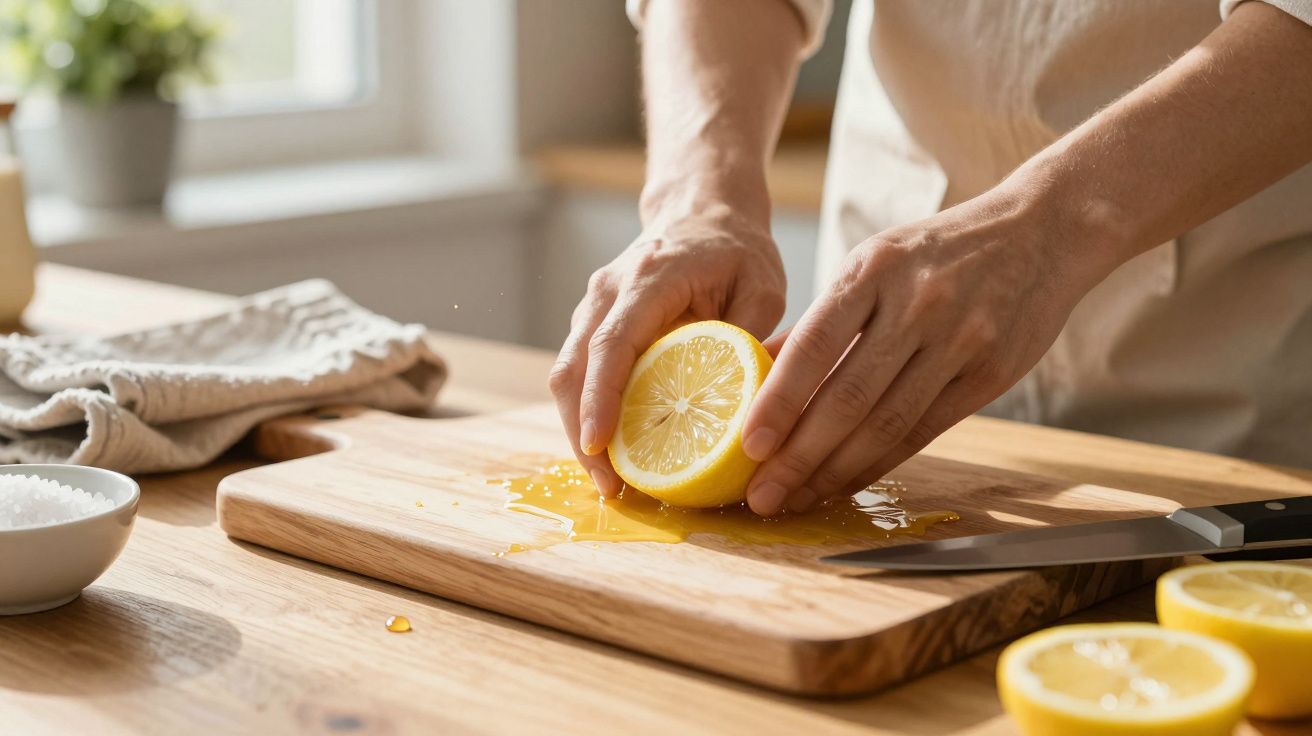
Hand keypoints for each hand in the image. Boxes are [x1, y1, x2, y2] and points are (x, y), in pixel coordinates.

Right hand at [550, 209, 786, 497]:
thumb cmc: (738, 250)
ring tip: (610, 481)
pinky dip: (587, 413)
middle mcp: (607, 290)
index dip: (601, 397)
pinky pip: (578, 372)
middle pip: (573, 367)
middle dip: (581, 431)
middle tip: (610, 486)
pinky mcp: (592, 324)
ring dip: (579, 429)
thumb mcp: (763, 286)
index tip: (599, 445)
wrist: (703, 211)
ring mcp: (593, 306)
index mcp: (649, 278)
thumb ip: (748, 337)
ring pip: (567, 373)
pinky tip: (612, 451)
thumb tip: (739, 404)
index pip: (612, 343)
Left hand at [740, 186, 1117, 515]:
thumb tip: (756, 371)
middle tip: (761, 495)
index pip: (814, 345)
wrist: (1041, 233)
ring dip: (834, 472)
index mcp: (873, 269)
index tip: (746, 445)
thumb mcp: (875, 262)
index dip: (778, 402)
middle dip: (798, 456)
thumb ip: (823, 319)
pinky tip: (846, 483)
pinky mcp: (990, 374)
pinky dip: (879, 464)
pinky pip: (924, 431)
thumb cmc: (940, 252)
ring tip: (797, 500)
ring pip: (885, 423)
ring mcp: (958, 340)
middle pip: (847, 397)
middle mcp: (916, 304)